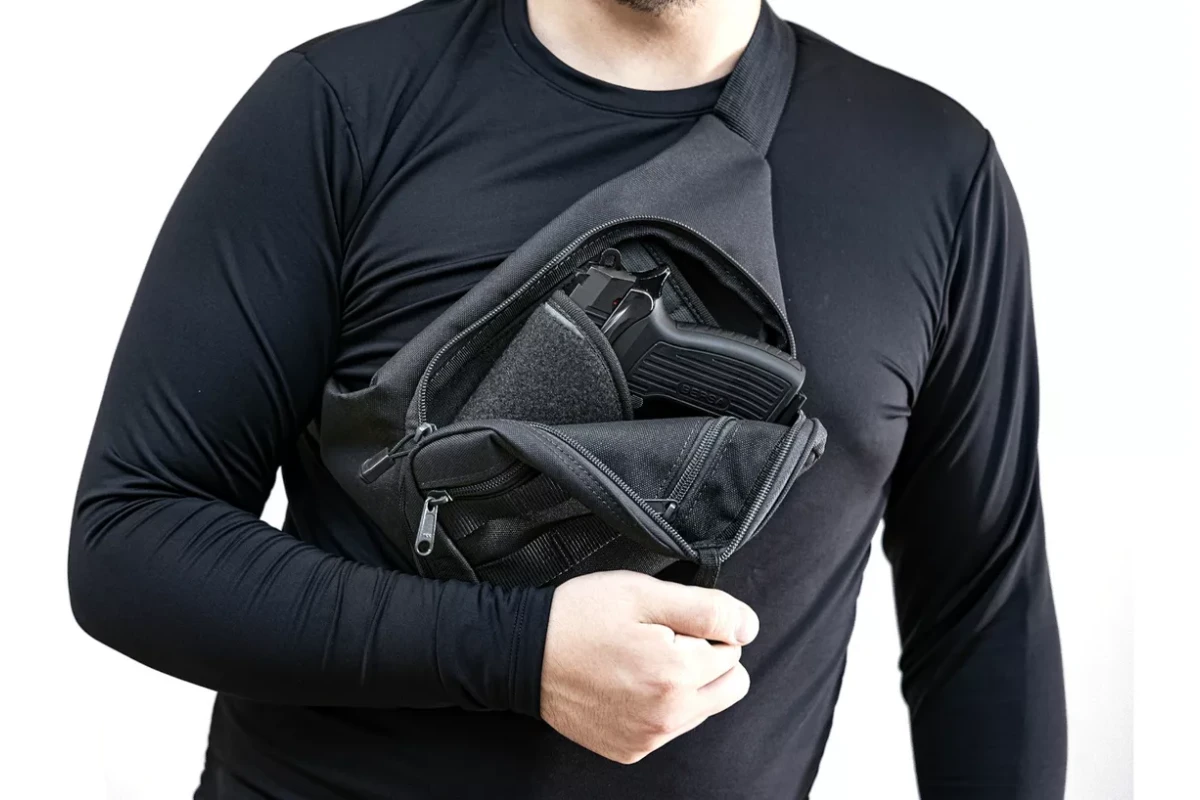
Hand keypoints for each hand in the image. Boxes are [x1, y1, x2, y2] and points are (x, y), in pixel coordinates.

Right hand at [540, 569, 758, 763]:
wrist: (522, 654)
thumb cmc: (579, 616)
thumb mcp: (644, 593)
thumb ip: (707, 608)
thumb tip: (749, 627)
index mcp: (677, 672)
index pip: (732, 646)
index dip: (703, 627)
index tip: (667, 621)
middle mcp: (668, 714)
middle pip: (731, 684)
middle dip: (708, 659)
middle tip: (664, 640)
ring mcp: (650, 737)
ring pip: (703, 707)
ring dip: (686, 683)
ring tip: (642, 660)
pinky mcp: (631, 749)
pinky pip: (671, 727)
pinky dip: (660, 705)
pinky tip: (628, 683)